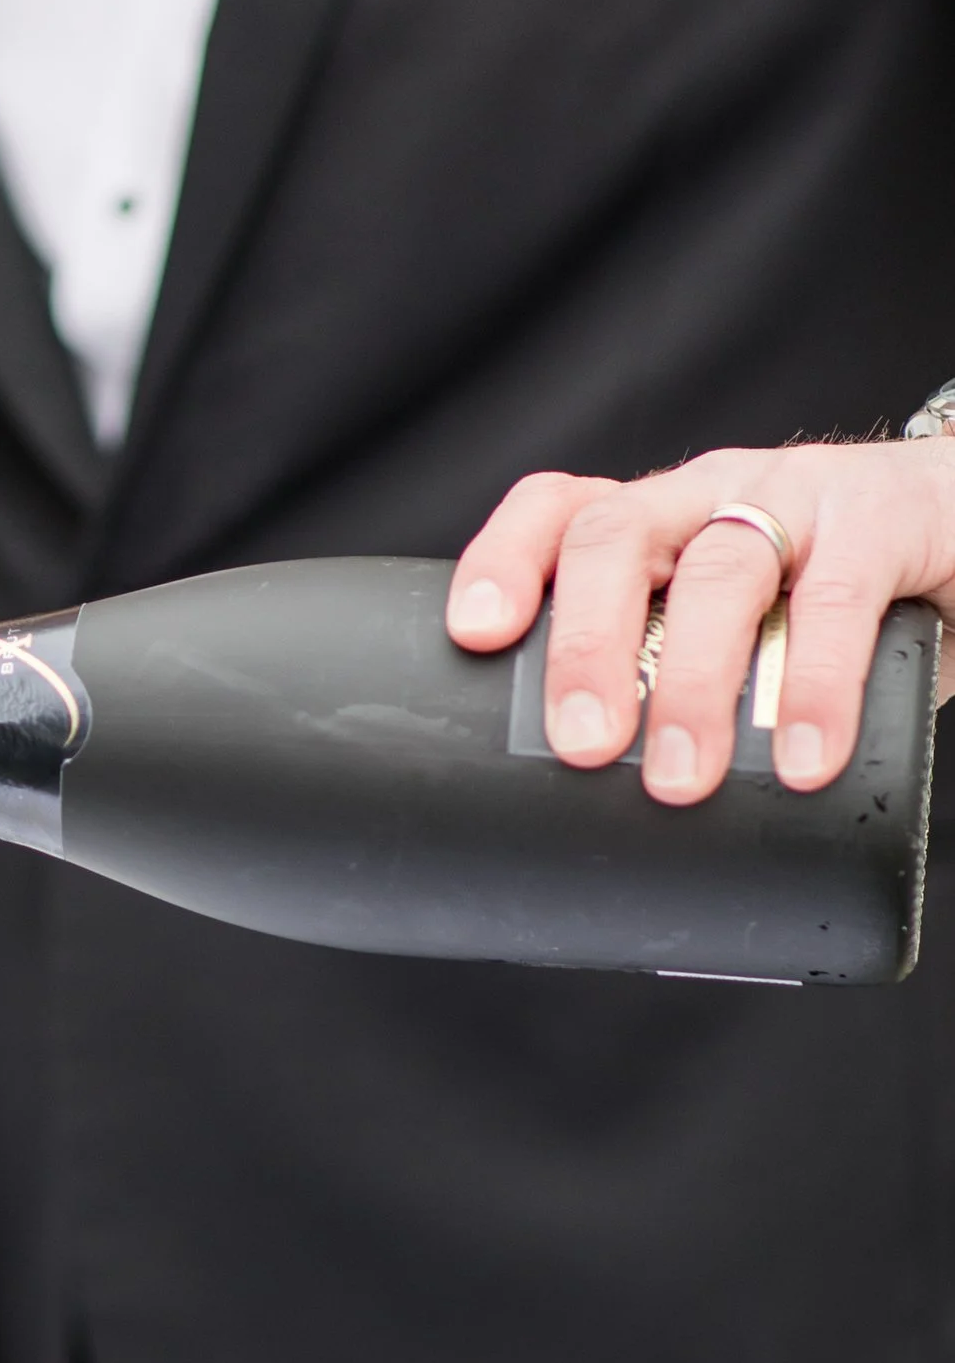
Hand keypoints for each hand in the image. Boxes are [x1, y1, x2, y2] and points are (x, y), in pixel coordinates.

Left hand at [448, 441, 954, 802]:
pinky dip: (813, 685)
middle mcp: (716, 492)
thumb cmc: (850, 603)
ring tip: (678, 779)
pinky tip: (802, 759)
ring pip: (721, 571)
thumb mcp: (759, 631)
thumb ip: (696, 703)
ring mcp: (801, 497)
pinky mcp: (887, 519)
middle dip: (587, 646)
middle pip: (617, 539)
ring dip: (693, 682)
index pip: (561, 509)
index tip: (474, 636)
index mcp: (665, 518)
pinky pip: (839, 599)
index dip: (505, 559)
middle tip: (581, 748)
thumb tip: (632, 870)